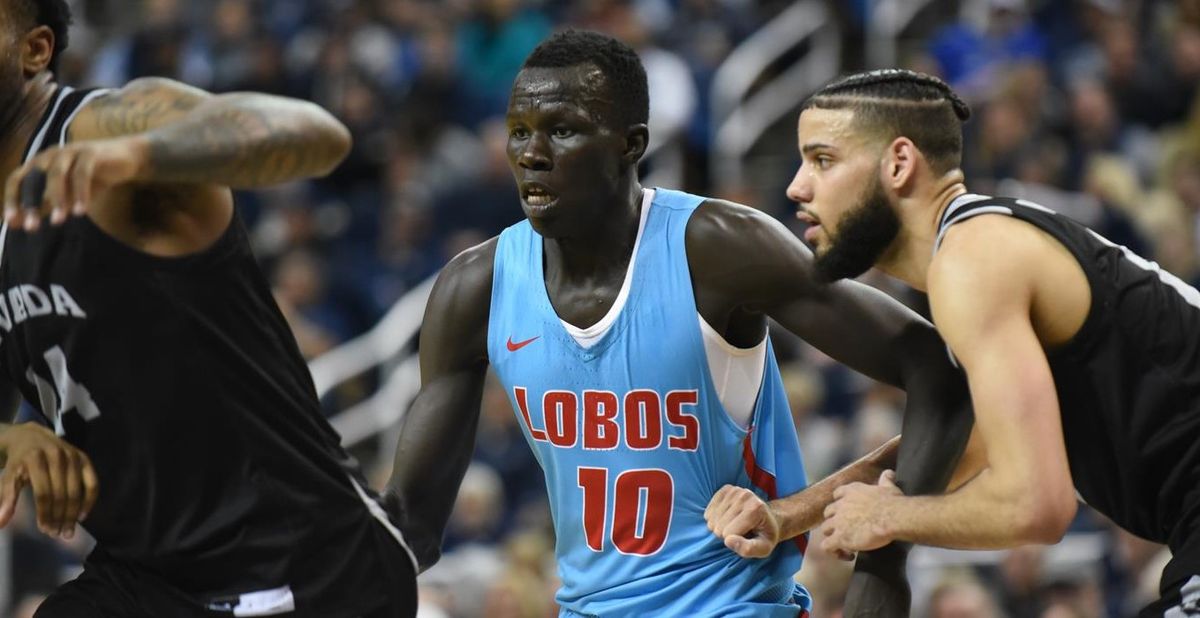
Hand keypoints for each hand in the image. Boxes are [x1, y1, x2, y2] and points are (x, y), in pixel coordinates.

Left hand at [0, 423, 98, 538]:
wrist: (31, 436)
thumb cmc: (19, 461)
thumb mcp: (8, 476)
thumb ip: (6, 498)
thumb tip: (1, 523)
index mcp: (35, 460)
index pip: (43, 493)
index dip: (45, 514)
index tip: (44, 530)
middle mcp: (57, 456)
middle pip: (61, 494)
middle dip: (59, 517)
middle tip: (56, 534)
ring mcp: (73, 456)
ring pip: (77, 491)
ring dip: (73, 514)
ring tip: (67, 530)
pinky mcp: (84, 458)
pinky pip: (92, 483)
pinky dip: (89, 501)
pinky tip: (82, 516)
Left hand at [4, 137, 147, 230]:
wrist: (125, 159)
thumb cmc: (92, 177)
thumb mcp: (66, 194)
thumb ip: (45, 205)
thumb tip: (21, 223)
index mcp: (39, 163)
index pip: (17, 180)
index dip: (12, 200)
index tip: (12, 223)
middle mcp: (50, 155)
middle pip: (33, 177)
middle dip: (30, 203)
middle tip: (32, 227)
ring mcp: (70, 151)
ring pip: (56, 174)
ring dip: (56, 199)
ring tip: (58, 222)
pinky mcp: (90, 153)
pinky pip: (82, 174)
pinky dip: (80, 193)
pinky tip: (81, 211)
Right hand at [704, 485, 780, 557]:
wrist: (769, 519)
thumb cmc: (764, 536)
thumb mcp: (763, 549)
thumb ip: (748, 549)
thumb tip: (728, 541)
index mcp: (756, 509)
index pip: (728, 534)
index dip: (734, 541)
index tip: (745, 538)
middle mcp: (745, 495)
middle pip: (719, 526)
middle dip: (726, 534)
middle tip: (740, 531)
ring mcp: (735, 490)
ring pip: (712, 519)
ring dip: (720, 526)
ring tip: (735, 524)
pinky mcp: (727, 490)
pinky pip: (709, 510)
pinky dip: (715, 518)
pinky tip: (727, 518)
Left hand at [821, 470, 901, 557]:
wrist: (890, 516)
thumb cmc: (891, 502)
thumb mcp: (887, 487)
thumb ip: (885, 480)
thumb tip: (889, 473)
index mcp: (850, 491)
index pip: (837, 495)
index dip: (841, 504)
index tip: (849, 512)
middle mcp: (840, 505)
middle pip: (828, 513)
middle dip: (835, 521)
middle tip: (847, 530)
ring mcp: (837, 522)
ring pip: (825, 529)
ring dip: (833, 536)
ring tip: (846, 545)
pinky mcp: (839, 537)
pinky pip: (827, 546)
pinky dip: (834, 551)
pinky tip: (847, 555)